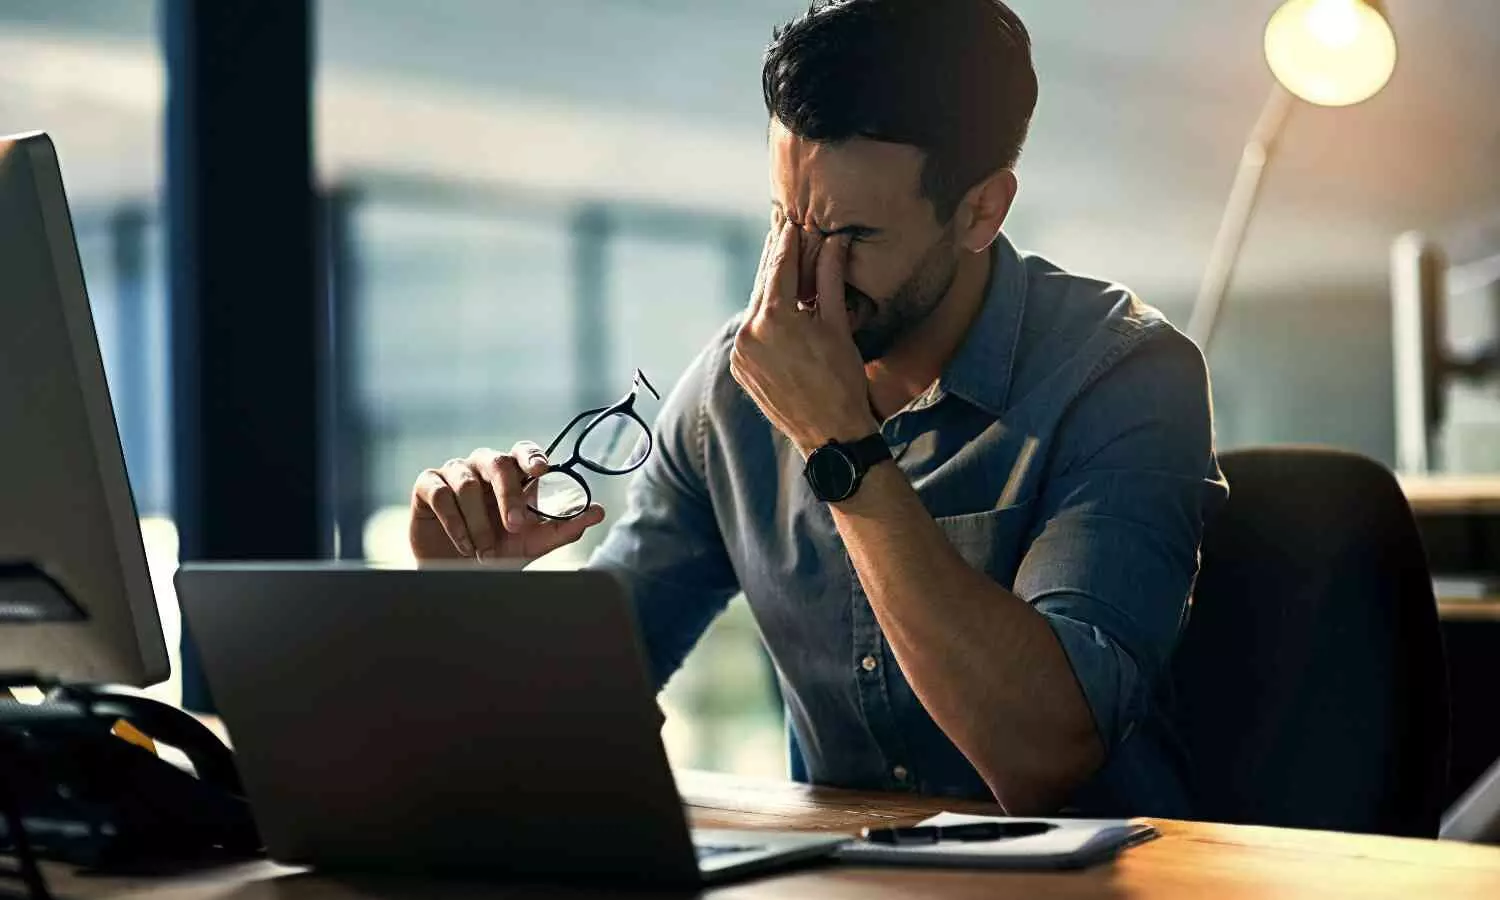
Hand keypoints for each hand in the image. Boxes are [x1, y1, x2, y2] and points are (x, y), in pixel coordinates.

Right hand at [408, 443, 605, 563]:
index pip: (524, 451)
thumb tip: (598, 512)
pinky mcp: (427, 485)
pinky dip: (454, 523)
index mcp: (513, 474)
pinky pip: (441, 494)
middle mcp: (484, 467)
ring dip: (479, 523)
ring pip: (467, 484)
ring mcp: (454, 473)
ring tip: (484, 550)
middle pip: (498, 463)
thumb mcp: (534, 544)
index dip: (532, 455)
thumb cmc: (499, 552)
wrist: (458, 576)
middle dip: (508, 496)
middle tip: (516, 527)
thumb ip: (565, 527)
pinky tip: (464, 544)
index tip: (540, 469)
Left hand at [731, 219, 877, 455]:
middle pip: (763, 285)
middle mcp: (750, 332)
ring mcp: (741, 353)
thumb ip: (829, 279)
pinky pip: (751, 333)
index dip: (787, 243)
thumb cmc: (842, 379)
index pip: (780, 267)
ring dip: (769, 289)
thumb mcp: (838, 324)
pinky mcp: (740, 369)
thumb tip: (834, 242)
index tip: (791, 223)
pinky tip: (777, 309)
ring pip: (755, 309)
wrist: (829, 432)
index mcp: (775, 317)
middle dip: (775, 261)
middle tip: (782, 235)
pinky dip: (763, 319)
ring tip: (782, 270)